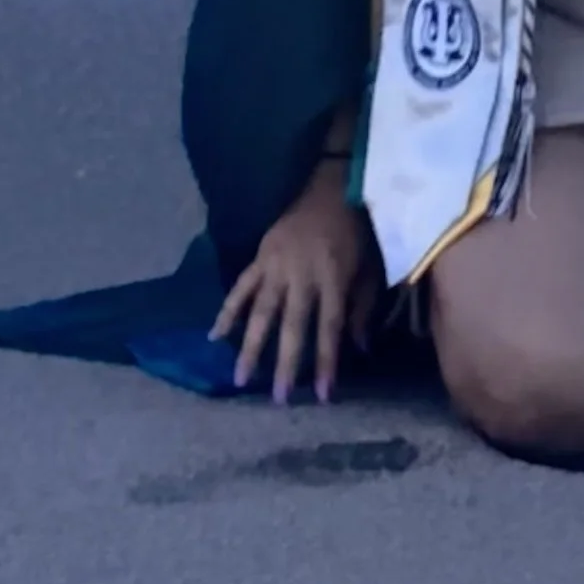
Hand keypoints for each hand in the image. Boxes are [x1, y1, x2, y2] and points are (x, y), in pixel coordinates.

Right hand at [211, 164, 381, 405]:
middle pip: (292, 325)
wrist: (328, 185)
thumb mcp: (369, 266)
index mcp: (333, 277)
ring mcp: (276, 266)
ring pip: (261, 311)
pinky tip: (215, 336)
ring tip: (239, 379)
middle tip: (277, 398)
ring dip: (250, 346)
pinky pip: (240, 287)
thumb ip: (361, 307)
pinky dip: (227, 311)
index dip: (325, 362)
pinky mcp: (260, 257)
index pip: (329, 327)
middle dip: (285, 363)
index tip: (321, 395)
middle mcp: (302, 275)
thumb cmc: (354, 230)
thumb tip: (359, 348)